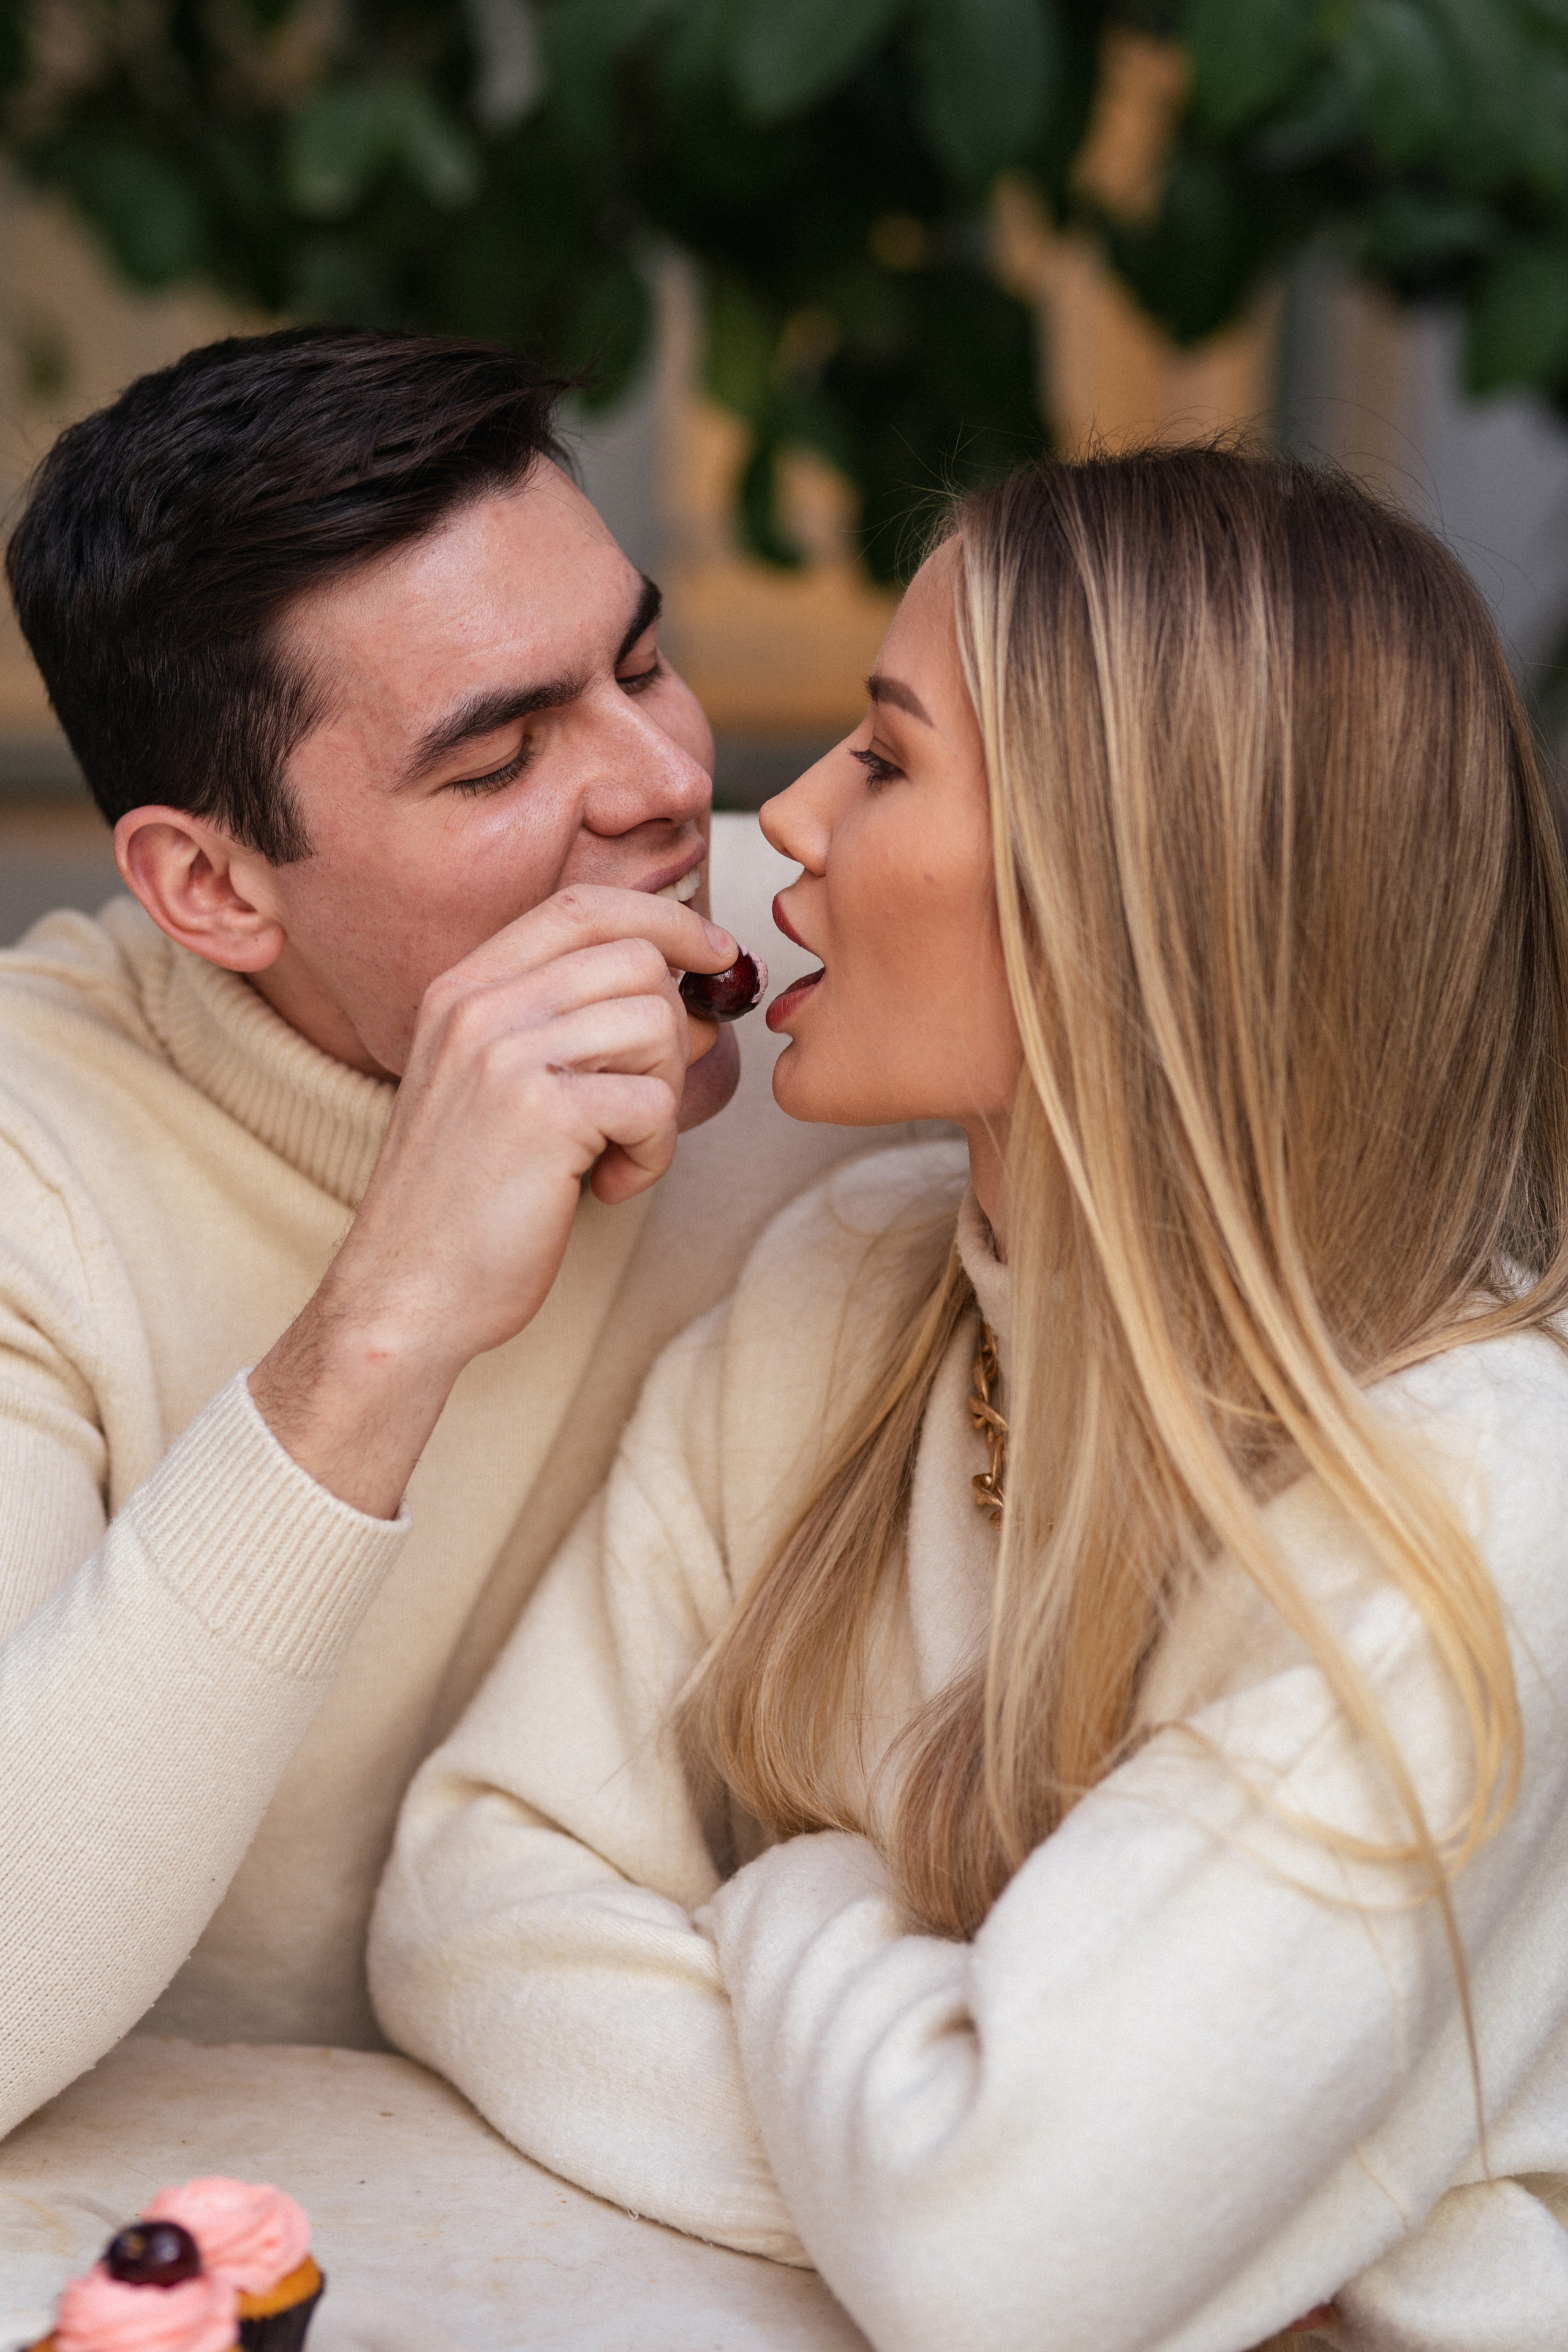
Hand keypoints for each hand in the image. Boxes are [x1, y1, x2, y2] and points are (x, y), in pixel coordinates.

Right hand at [249, 886, 735, 1514]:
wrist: (404, 1294)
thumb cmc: (465, 1202)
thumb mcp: (495, 1085)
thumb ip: (562, 1024)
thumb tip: (684, 990)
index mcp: (463, 988)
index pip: (582, 906)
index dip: (664, 918)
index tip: (713, 954)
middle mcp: (479, 1006)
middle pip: (636, 960)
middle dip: (671, 1033)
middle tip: (642, 1104)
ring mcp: (504, 1054)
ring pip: (656, 1023)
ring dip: (665, 1099)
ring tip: (619, 1152)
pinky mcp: (541, 1114)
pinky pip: (654, 1101)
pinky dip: (654, 1153)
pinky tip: (609, 1186)